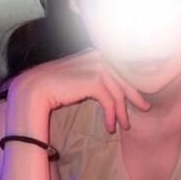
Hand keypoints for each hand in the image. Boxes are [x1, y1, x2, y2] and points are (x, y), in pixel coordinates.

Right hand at [10, 47, 151, 133]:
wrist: (36, 88)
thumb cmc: (56, 86)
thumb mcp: (80, 77)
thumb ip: (96, 76)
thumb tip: (110, 87)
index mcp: (97, 52)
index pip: (121, 68)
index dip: (131, 83)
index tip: (139, 96)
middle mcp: (99, 56)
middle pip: (124, 78)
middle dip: (135, 96)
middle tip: (144, 108)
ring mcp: (97, 66)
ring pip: (118, 92)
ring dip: (122, 111)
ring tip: (124, 126)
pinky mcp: (94, 80)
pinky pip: (109, 100)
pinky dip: (111, 115)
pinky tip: (109, 126)